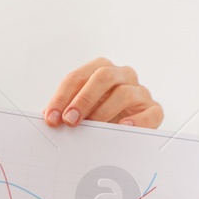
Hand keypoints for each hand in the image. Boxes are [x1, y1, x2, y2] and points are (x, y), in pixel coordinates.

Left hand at [42, 58, 163, 128]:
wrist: (125, 127)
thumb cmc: (96, 114)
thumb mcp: (78, 110)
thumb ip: (63, 111)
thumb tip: (45, 118)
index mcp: (100, 70)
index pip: (77, 77)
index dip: (62, 97)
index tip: (51, 118)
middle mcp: (122, 75)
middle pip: (103, 76)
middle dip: (83, 99)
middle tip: (70, 120)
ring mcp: (139, 91)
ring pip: (124, 93)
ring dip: (103, 111)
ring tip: (92, 128)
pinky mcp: (153, 110)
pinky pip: (150, 113)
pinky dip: (137, 121)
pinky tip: (123, 127)